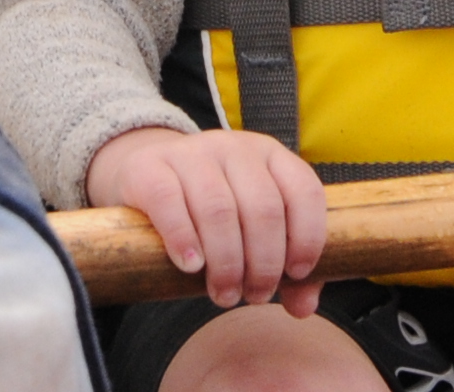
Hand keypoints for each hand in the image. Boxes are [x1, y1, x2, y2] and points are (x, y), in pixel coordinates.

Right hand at [85, 124, 324, 314]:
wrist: (145, 173)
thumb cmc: (212, 211)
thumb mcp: (252, 227)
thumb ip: (285, 265)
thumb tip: (303, 306)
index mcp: (269, 155)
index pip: (304, 190)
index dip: (307, 237)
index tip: (296, 274)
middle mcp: (233, 147)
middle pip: (262, 208)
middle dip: (264, 264)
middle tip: (254, 296)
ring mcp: (190, 153)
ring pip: (219, 209)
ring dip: (227, 263)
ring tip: (224, 295)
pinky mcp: (148, 167)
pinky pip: (169, 202)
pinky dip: (184, 240)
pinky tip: (191, 266)